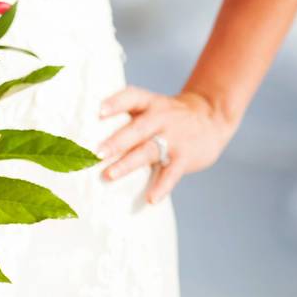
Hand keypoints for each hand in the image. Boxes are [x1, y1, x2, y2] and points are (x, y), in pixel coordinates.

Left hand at [97, 87, 236, 202]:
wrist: (211, 117)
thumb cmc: (167, 116)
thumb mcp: (150, 106)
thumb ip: (125, 117)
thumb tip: (85, 139)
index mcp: (149, 103)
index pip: (132, 97)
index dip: (116, 103)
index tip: (99, 111)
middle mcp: (161, 117)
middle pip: (137, 128)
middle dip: (117, 141)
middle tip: (97, 153)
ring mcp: (174, 137)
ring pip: (149, 150)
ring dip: (128, 163)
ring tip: (110, 175)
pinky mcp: (185, 156)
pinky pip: (172, 173)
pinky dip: (162, 187)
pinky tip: (151, 199)